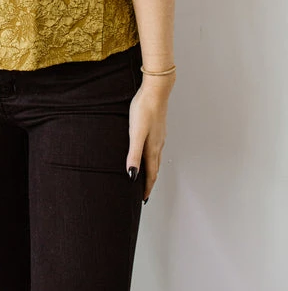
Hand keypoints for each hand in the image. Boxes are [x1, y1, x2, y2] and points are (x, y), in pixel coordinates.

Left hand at [126, 74, 174, 200]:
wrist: (156, 91)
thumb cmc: (144, 110)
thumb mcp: (135, 133)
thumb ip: (134, 154)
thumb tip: (132, 175)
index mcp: (152, 148)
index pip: (151, 174)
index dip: (147, 188)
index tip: (143, 199)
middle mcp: (158, 144)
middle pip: (155, 168)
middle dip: (150, 182)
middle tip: (144, 193)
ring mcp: (159, 136)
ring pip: (156, 158)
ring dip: (151, 169)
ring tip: (146, 176)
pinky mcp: (157, 127)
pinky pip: (155, 148)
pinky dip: (151, 156)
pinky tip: (147, 151)